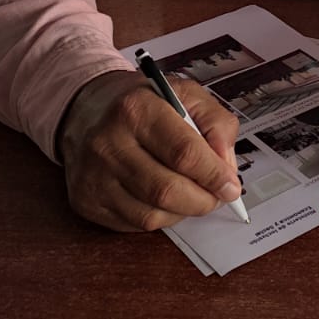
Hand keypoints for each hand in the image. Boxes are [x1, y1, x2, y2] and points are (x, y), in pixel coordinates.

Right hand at [57, 68, 242, 231]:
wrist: (87, 110)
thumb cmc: (144, 104)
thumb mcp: (185, 94)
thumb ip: (216, 123)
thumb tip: (226, 166)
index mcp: (136, 109)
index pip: (183, 153)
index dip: (214, 175)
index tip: (231, 186)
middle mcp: (108, 143)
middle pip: (167, 190)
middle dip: (203, 199)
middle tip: (218, 195)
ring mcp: (94, 176)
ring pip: (152, 215)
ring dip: (184, 211)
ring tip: (193, 194)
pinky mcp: (87, 201)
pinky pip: (135, 224)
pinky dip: (161, 217)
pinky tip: (166, 199)